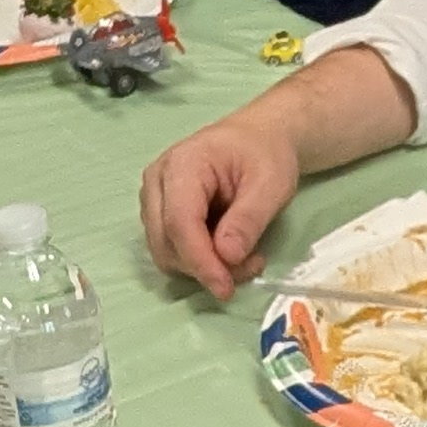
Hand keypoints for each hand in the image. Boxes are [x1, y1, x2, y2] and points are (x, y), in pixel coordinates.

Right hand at [139, 110, 300, 298]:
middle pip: (165, 243)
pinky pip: (172, 251)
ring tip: (247, 258)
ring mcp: (154, 200)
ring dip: (204, 268)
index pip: (179, 222)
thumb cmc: (265, 154)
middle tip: (252, 266)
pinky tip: (230, 252)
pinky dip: (200, 263)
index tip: (226, 287)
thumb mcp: (272, 183)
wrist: (257, 139)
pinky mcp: (160, 216)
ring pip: (165, 253)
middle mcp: (157, 182)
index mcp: (182, 164)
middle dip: (205, 267)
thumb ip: (250, 219)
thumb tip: (227, 256)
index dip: (200, 260)